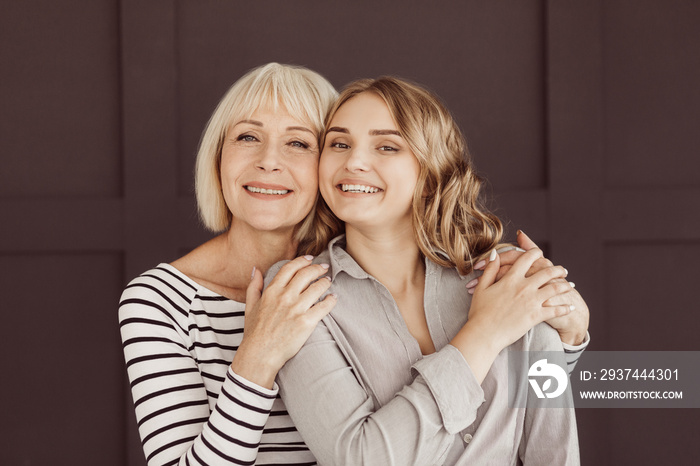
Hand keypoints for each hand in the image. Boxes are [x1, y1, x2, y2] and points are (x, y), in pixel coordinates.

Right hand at [231, 255, 336, 387]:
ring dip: (325, 282)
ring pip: (317, 287)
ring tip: (328, 281)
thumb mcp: (250, 306)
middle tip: (324, 268)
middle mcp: (285, 297)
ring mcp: (296, 309)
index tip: (310, 259)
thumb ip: (254, 286)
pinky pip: (324, 306)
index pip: (290, 268)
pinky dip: (331, 300)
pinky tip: (333, 298)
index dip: (302, 261)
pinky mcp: (306, 322)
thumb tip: (257, 270)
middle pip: (306, 274)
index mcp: (271, 291)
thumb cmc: (255, 333)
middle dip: (318, 268)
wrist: (260, 355)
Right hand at [465, 231, 588, 345]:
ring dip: (565, 286)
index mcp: (511, 278)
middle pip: (546, 271)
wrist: (484, 333)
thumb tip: (495, 254)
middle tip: (563, 270)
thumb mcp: (482, 287)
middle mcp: (524, 287)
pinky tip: (570, 307)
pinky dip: (565, 308)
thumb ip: (490, 269)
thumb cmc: (480, 312)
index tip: (540, 254)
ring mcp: (532, 301)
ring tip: (570, 285)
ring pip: (555, 288)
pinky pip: (556, 310)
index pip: (527, 258)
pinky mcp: (536, 316)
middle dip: (557, 269)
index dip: (535, 253)